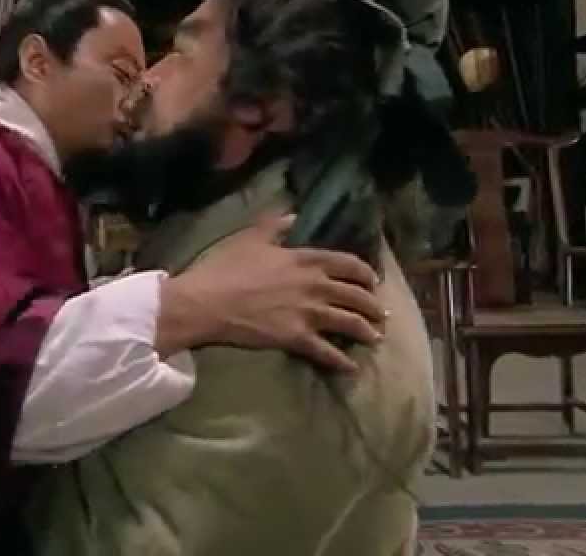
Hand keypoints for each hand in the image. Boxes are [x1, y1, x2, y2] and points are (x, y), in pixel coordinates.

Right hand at [155, 212, 385, 371]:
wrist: (206, 302)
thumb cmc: (224, 267)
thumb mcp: (249, 238)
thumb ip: (275, 226)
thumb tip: (293, 216)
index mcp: (304, 259)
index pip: (347, 263)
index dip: (365, 272)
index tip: (372, 280)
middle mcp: (314, 286)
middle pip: (356, 295)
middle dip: (372, 305)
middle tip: (379, 313)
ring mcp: (308, 313)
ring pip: (349, 323)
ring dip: (366, 332)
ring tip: (375, 338)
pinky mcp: (297, 338)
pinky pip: (327, 352)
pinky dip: (342, 362)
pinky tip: (352, 368)